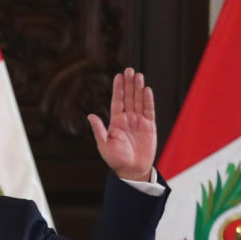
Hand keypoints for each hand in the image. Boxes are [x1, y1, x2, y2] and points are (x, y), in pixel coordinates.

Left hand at [88, 67, 156, 182]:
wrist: (132, 169)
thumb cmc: (116, 159)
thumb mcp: (104, 145)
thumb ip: (99, 130)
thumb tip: (90, 115)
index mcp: (116, 122)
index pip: (118, 101)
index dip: (118, 89)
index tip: (119, 76)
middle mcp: (128, 119)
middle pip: (129, 97)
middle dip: (129, 84)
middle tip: (129, 70)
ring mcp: (139, 121)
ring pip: (139, 101)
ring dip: (138, 88)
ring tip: (138, 75)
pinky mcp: (149, 126)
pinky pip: (149, 110)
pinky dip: (148, 100)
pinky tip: (146, 90)